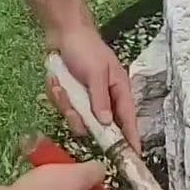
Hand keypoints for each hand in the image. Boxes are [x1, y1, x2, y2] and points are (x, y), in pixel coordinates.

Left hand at [48, 25, 141, 152]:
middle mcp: (105, 98)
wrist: (62, 32)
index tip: (133, 157)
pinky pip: (65, 108)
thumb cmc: (85, 48)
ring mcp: (87, 99)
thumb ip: (100, 98)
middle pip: (99, 125)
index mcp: (119, 90)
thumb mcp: (95, 72)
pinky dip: (58, 96)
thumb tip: (106, 123)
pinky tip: (56, 82)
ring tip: (61, 87)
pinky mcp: (71, 97)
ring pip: (78, 119)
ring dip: (67, 106)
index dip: (131, 138)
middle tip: (74, 111)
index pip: (128, 119)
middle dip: (84, 120)